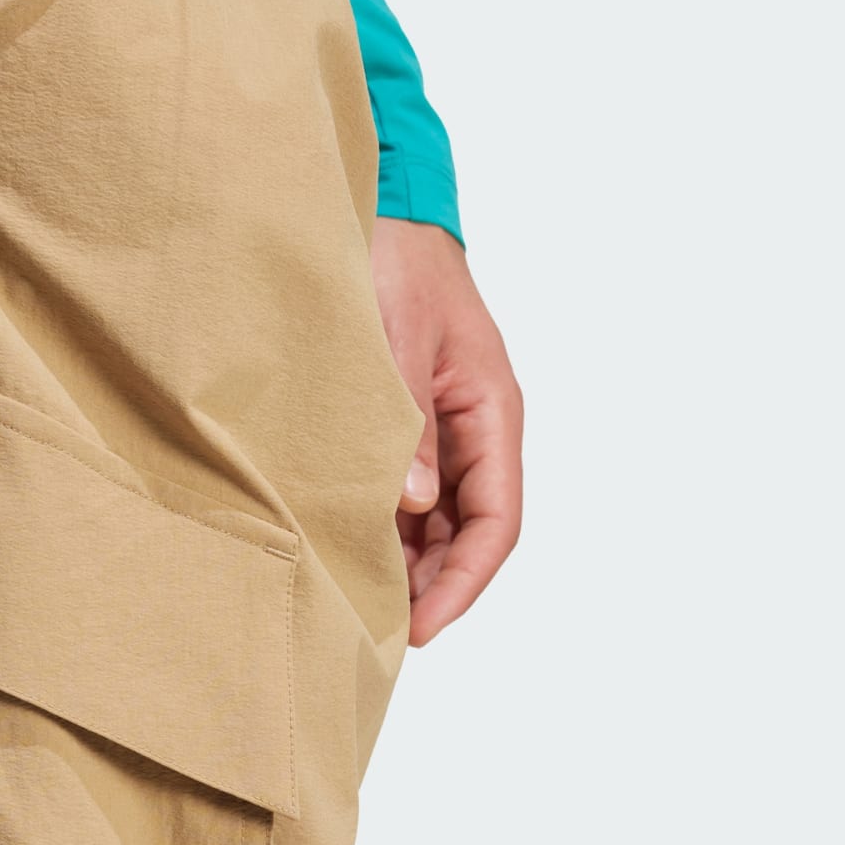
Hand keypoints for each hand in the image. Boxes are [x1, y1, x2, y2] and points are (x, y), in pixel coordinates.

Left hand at [371, 217, 524, 646]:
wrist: (376, 210)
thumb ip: (405, 426)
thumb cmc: (393, 261)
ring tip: (358, 607)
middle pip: (468, 534)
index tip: (421, 629)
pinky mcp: (407, 427)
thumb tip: (412, 505)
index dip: (463, 583)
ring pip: (436, 522)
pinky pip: (406, 496)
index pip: (497, 521)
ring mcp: (443, 431)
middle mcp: (475, 430)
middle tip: (377, 635)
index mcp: (492, 411)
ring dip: (406, 565)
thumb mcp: (396, 341)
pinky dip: (383, 531)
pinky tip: (347, 554)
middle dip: (432, 588)